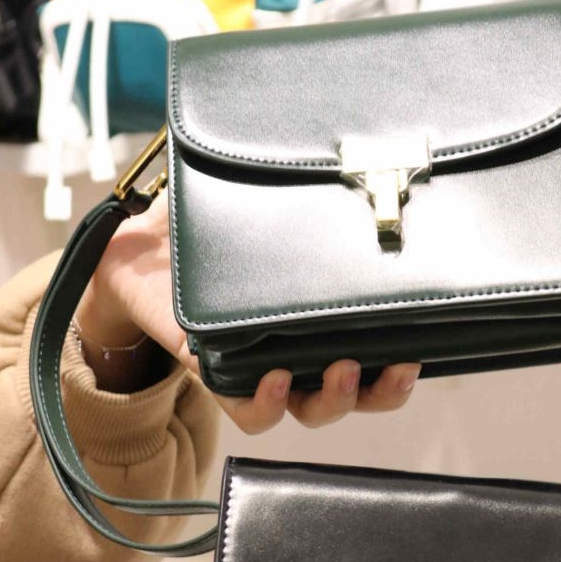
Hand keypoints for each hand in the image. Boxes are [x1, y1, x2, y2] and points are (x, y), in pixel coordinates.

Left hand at [75, 191, 420, 429]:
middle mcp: (299, 345)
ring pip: (314, 409)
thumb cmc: (209, 222)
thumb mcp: (258, 199)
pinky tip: (273, 380)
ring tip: (341, 370)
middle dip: (385, 390)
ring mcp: (262, 365)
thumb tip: (347, 149)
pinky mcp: (217, 374)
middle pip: (360, 391)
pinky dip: (266, 405)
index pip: (378, 349)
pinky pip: (249, 412)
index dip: (403, 361)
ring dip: (336, 400)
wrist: (139, 246)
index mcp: (319, 313)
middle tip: (397, 366)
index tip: (420, 345)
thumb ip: (295, 185)